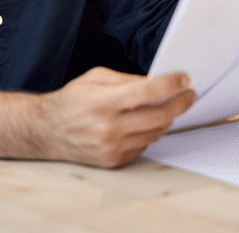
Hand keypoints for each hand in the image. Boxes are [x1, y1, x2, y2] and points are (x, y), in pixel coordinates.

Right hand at [40, 67, 195, 167]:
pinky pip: (143, 146)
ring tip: (171, 106)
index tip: (185, 80)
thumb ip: (127, 79)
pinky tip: (147, 122)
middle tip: (190, 94)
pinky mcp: (113, 161)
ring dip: (168, 119)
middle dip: (180, 104)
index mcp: (104, 102)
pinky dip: (150, 133)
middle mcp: (109, 128)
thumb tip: (156, 82)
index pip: (146, 92)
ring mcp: (112, 148)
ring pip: (155, 133)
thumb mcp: (96, 77)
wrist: (47, 131)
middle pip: (158, 116)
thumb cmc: (73, 99)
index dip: (169, 85)